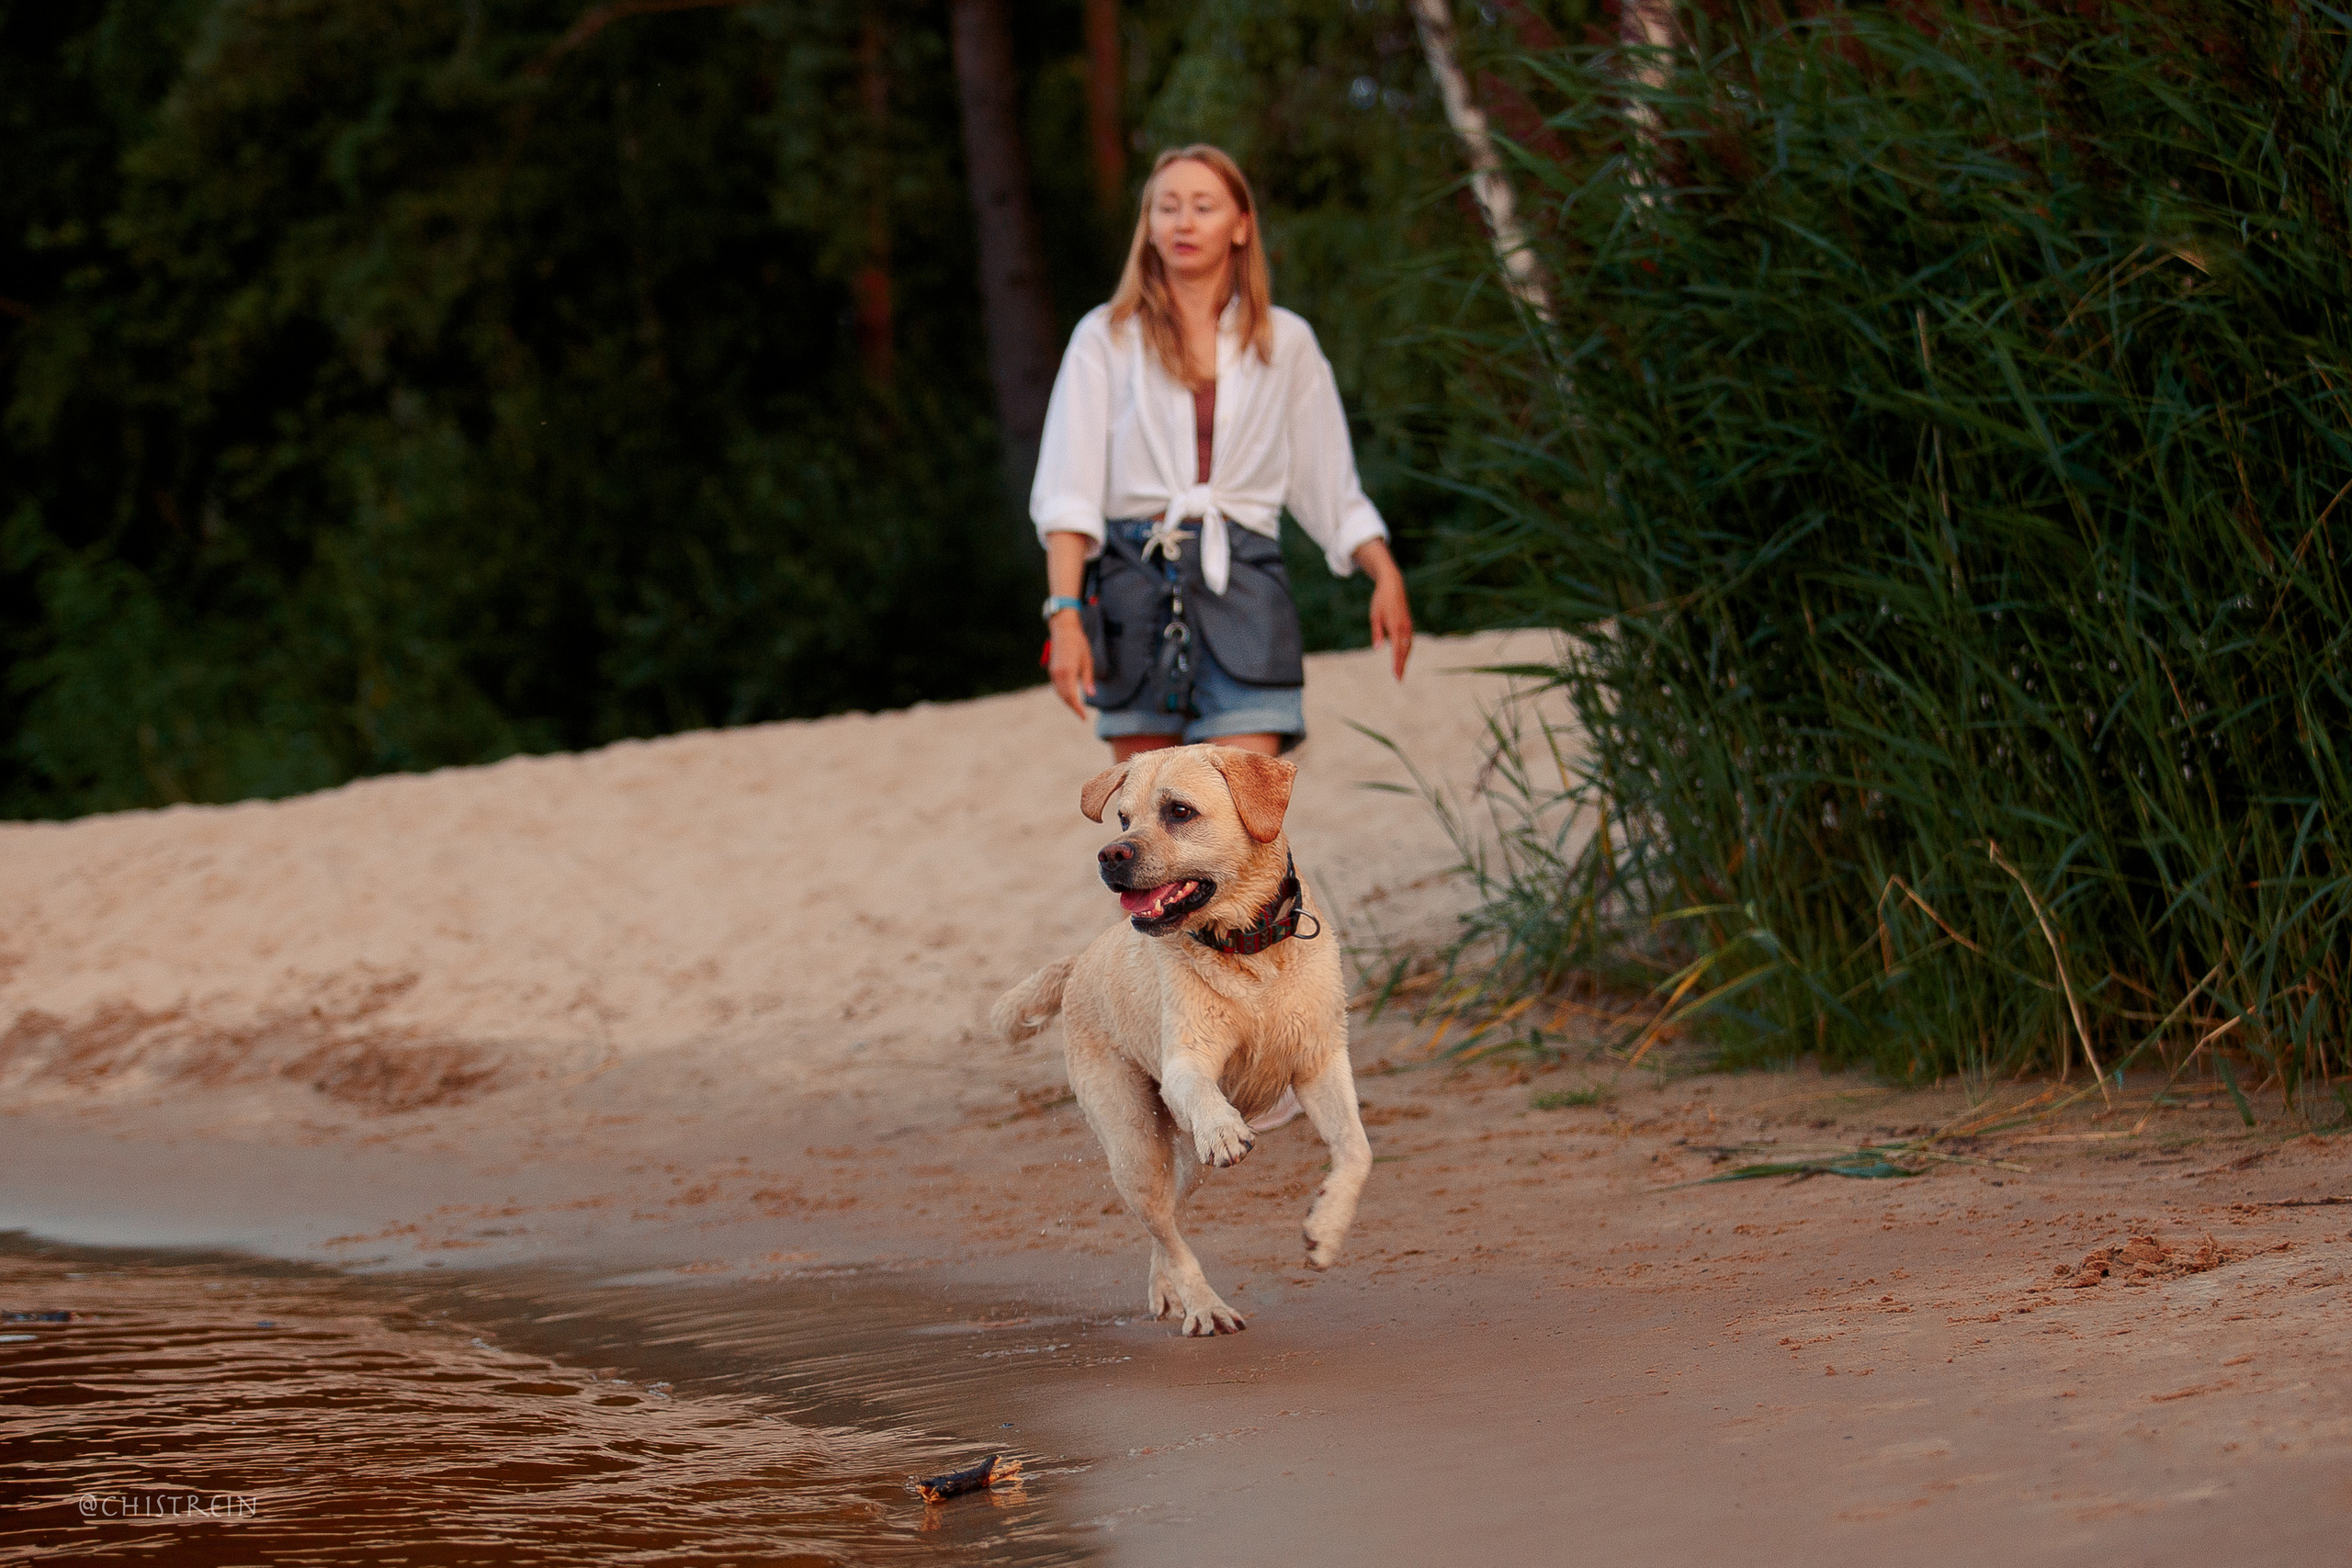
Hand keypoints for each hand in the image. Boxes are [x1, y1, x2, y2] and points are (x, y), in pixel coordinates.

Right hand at [1048, 610, 1094, 717]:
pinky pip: (1057, 687)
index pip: (1071, 696)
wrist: (1064, 631)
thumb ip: (1088, 680)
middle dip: (1073, 707)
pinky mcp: (1052, 671)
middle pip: (1064, 697)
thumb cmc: (1079, 645)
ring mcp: (1053, 672)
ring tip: (1078, 708)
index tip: (1083, 717)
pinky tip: (1071, 697)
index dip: (1077, 708)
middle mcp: (1058, 674)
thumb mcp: (1088, 662)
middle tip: (1082, 715)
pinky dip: (1063, 694)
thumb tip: (1091, 695)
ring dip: (1068, 701)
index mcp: (1068, 672)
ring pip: (1059, 693)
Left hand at [1354, 541, 1413, 679]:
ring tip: (1400, 671)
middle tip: (1399, 679)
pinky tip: (1402, 656)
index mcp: (1395, 627)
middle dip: (1402, 665)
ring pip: (1408, 646)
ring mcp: (1408, 625)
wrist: (1393, 585)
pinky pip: (1408, 640)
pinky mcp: (1409, 624)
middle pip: (1405, 651)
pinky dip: (1406, 650)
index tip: (1396, 676)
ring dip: (1404, 659)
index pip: (1397, 651)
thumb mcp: (1375, 617)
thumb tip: (1378, 650)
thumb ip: (1377, 634)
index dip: (1397, 664)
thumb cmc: (1381, 601)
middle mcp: (1405, 628)